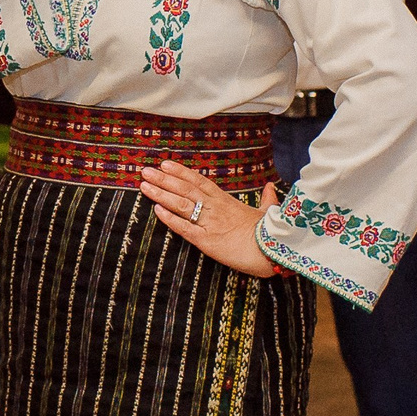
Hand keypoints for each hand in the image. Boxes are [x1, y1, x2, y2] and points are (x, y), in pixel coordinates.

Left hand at [139, 161, 283, 277]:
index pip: (199, 182)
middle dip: (163, 179)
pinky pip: (184, 227)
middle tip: (146, 171)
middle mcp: (214, 208)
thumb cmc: (270, 233)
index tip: (165, 164)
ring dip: (161, 194)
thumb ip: (267, 199)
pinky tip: (157, 210)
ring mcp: (209, 223)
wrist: (272, 251)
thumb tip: (271, 188)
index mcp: (226, 201)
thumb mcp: (268, 212)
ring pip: (181, 204)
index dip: (181, 172)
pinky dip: (169, 218)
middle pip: (185, 189)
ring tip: (145, 186)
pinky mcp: (206, 240)